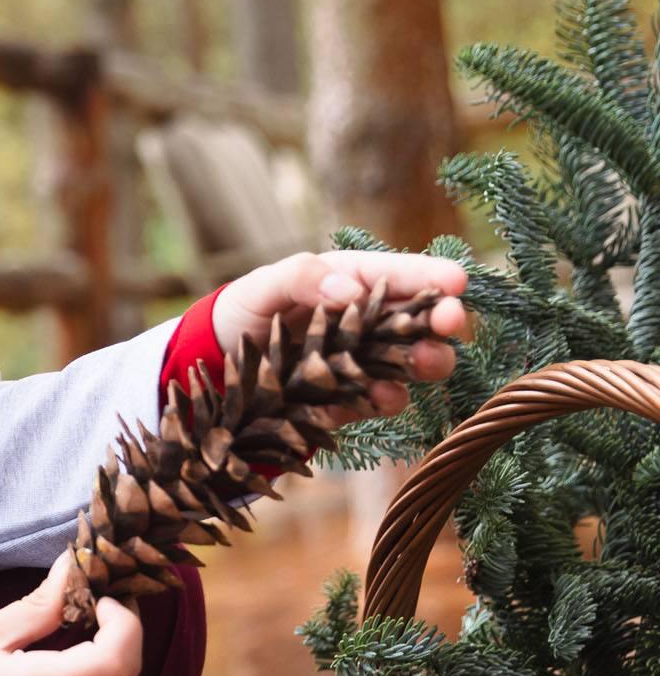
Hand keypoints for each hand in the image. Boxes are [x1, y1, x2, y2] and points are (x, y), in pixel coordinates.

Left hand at [211, 250, 470, 417]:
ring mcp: (365, 361)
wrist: (218, 361)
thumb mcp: (265, 286)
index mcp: (354, 282)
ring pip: (412, 363)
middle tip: (450, 324)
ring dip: (424, 363)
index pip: (403, 275)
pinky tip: (380, 396)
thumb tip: (350, 293)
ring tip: (423, 362)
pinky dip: (385, 397)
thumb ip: (303, 279)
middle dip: (442, 322)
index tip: (457, 282)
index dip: (434, 276)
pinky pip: (379, 400)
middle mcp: (369, 322)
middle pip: (421, 321)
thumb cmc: (247, 309)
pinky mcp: (352, 398)